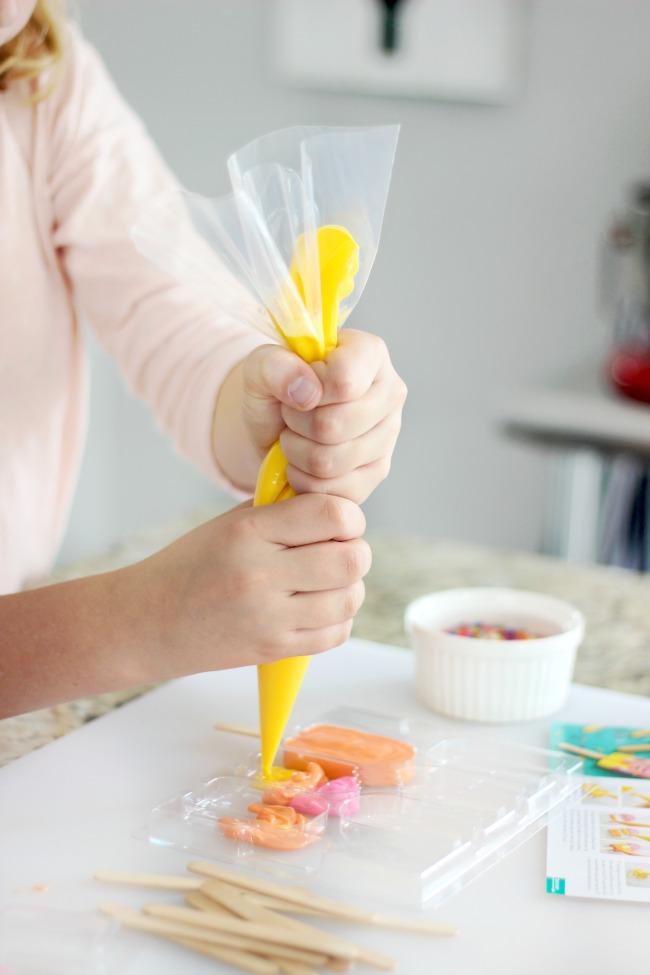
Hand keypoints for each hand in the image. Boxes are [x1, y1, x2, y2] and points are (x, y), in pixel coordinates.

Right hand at [126, 494, 370, 678]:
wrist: (146, 622)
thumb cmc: (190, 565)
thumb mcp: (229, 523)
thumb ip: (283, 511)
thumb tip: (338, 507)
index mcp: (248, 532)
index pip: (332, 515)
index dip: (349, 517)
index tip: (339, 522)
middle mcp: (260, 574)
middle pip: (351, 560)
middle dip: (355, 552)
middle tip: (338, 551)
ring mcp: (267, 618)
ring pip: (349, 599)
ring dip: (349, 587)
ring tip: (327, 581)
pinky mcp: (272, 650)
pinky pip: (336, 634)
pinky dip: (337, 618)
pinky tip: (318, 608)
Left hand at [241, 329, 406, 502]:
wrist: (276, 423)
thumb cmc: (276, 388)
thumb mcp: (261, 367)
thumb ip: (275, 366)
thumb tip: (307, 392)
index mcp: (369, 353)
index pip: (343, 381)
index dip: (308, 390)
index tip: (298, 386)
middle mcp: (389, 393)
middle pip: (335, 426)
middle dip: (296, 424)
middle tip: (290, 415)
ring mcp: (388, 437)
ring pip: (331, 462)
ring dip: (296, 452)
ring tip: (294, 436)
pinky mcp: (377, 474)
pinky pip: (333, 492)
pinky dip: (304, 480)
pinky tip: (302, 461)